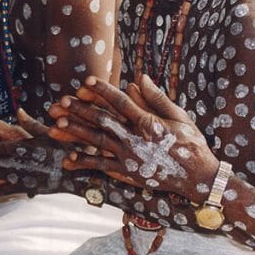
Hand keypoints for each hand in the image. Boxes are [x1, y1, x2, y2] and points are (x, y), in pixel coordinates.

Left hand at [49, 74, 219, 202]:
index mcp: (148, 122)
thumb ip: (157, 98)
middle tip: (60, 102)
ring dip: (76, 132)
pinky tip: (68, 158)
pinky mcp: (128, 172)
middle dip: (80, 110)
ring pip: (97, 142)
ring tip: (57, 124)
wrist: (197, 177)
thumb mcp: (179, 116)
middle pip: (102, 120)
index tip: (87, 81)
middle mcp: (135, 139)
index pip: (120, 102)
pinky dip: (85, 162)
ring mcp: (130, 157)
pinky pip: (102, 166)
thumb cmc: (191, 143)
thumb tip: (139, 77)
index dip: (103, 91)